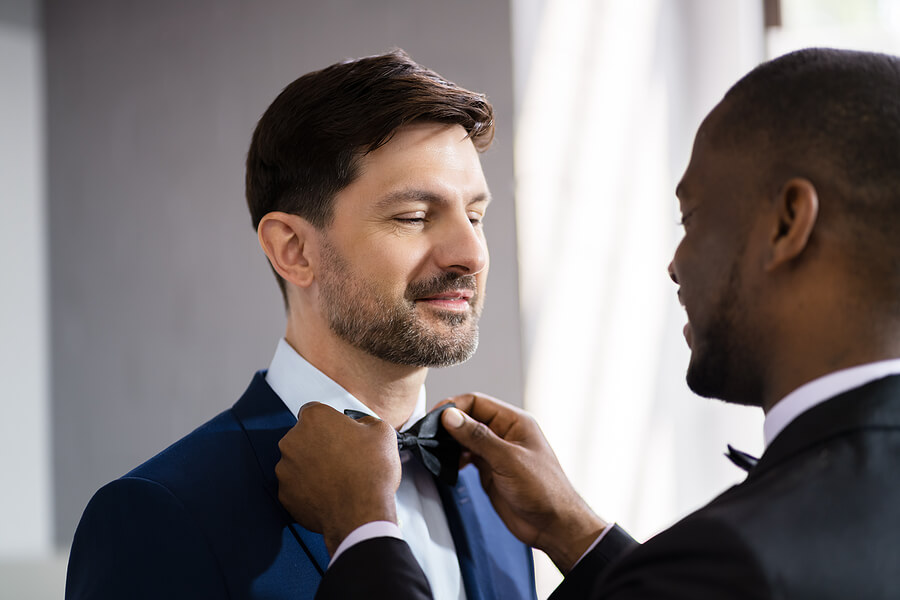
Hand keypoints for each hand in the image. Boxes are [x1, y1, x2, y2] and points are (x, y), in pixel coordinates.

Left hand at [275, 402, 400, 554]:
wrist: (361, 514)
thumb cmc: (370, 473)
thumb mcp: (382, 432)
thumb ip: (366, 421)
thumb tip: (362, 426)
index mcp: (314, 419)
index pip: (314, 411)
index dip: (329, 421)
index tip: (339, 432)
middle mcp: (293, 440)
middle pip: (304, 437)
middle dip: (320, 444)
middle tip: (343, 457)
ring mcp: (285, 469)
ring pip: (299, 463)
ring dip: (314, 467)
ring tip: (339, 478)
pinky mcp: (285, 495)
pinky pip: (297, 487)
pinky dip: (309, 489)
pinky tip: (330, 493)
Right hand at [440, 394, 606, 572]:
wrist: (553, 525)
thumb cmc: (543, 489)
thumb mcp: (508, 459)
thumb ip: (478, 437)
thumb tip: (450, 416)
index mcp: (514, 422)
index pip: (477, 402)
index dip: (454, 407)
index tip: (434, 418)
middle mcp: (504, 433)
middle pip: (469, 419)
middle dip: (448, 425)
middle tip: (428, 435)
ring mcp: (496, 452)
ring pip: (465, 439)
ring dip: (449, 443)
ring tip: (434, 450)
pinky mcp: (490, 470)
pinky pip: (467, 457)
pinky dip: (454, 459)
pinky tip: (447, 465)